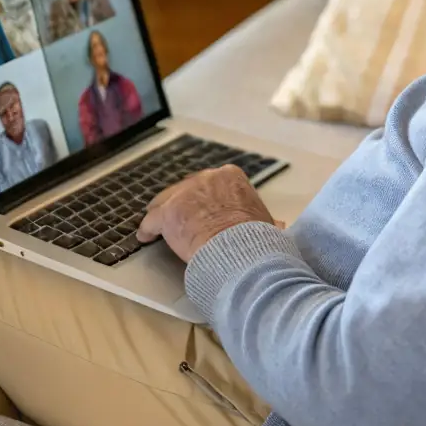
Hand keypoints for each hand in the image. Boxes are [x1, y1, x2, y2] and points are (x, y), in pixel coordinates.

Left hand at [136, 165, 275, 262]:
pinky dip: (148, 229)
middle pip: (186, 189)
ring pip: (166, 202)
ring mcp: (184, 193)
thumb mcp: (264, 220)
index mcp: (230, 176)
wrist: (240, 249)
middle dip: (183, 204)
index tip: (204, 210)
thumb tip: (280, 225)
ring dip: (163, 214)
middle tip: (182, 220)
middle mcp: (205, 178)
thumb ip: (264, 219)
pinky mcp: (168, 212)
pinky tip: (145, 236)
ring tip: (158, 227)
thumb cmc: (256, 237)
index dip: (204, 198)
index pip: (210, 183)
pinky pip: (152, 221)